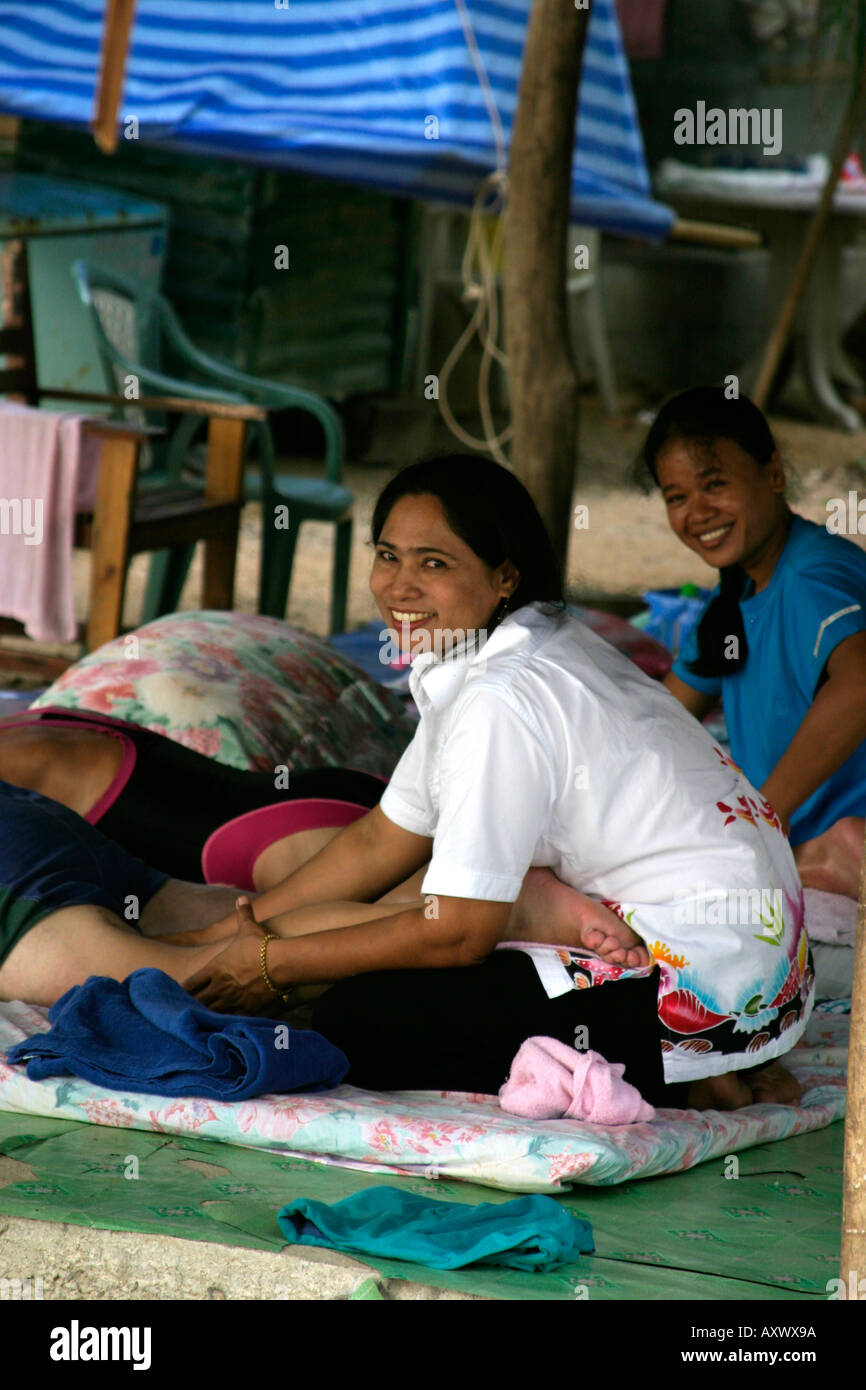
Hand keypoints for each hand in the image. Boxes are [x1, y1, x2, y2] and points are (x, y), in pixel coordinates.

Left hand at [183, 898, 283, 1015]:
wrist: (281, 963)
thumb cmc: (262, 945)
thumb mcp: (249, 928)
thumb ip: (243, 914)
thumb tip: (241, 898)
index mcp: (215, 969)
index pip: (191, 983)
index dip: (184, 989)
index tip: (179, 993)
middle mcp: (220, 987)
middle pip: (198, 1001)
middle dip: (193, 1005)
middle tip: (186, 1009)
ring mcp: (233, 1001)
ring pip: (212, 1013)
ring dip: (207, 1015)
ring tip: (201, 1020)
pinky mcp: (247, 1011)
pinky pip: (230, 1021)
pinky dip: (226, 1023)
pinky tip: (224, 1027)